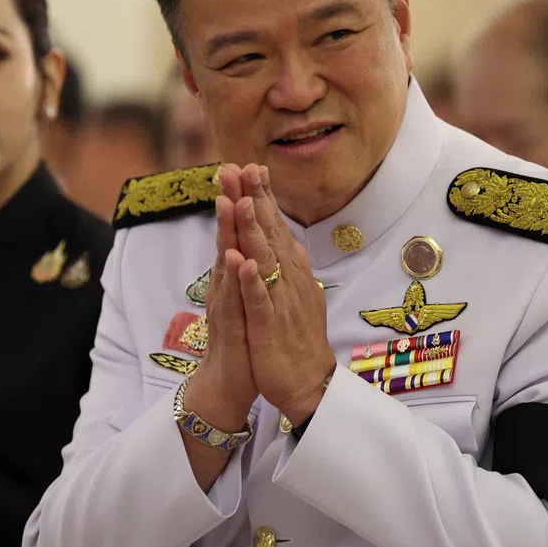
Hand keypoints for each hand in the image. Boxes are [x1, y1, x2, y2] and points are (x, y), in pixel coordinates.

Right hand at [182, 164, 257, 431]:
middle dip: (229, 202)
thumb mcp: (248, 299)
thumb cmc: (243, 341)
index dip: (243, 200)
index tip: (247, 167)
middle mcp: (226, 285)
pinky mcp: (230, 327)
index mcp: (235, 276)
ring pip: (226, 262)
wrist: (229, 384)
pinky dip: (235, 279)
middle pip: (227, 236)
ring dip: (227, 232)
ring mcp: (226, 304)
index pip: (239, 232)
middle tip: (228, 168)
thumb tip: (251, 244)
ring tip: (228, 200)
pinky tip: (236, 259)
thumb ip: (247, 270)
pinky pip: (233, 300)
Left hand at [232, 164, 335, 425]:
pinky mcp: (270, 325)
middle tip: (240, 166)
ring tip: (240, 201)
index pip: (274, 225)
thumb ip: (284, 261)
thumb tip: (280, 235)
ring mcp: (280, 300)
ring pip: (264, 259)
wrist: (307, 381)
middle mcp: (288, 278)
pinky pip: (259, 300)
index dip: (260, 195)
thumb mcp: (291, 290)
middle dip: (254, 198)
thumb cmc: (295, 334)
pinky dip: (251, 281)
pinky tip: (242, 262)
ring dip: (252, 230)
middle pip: (269, 232)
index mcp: (290, 269)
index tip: (248, 165)